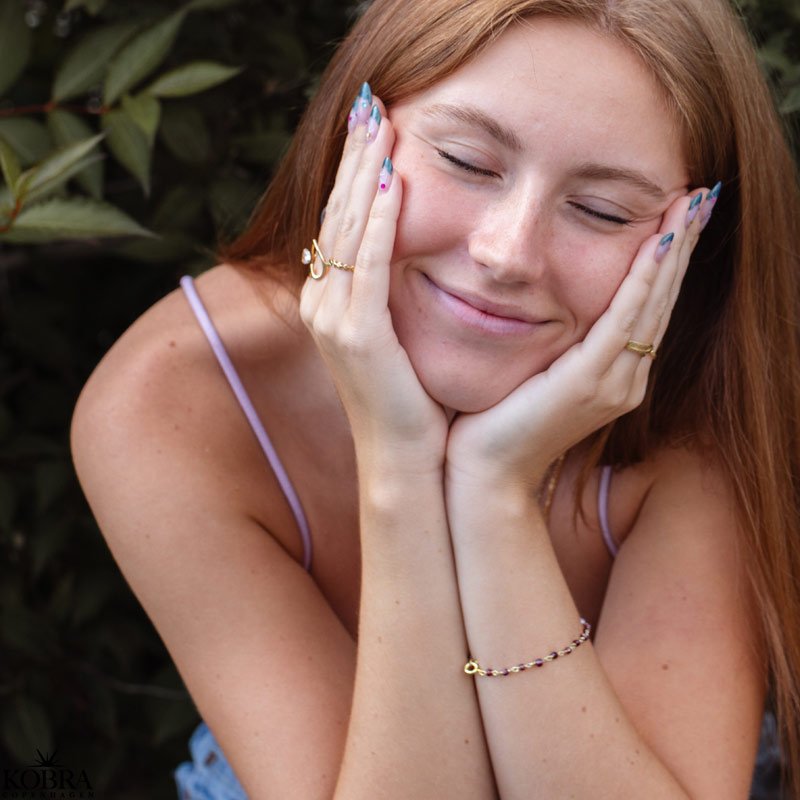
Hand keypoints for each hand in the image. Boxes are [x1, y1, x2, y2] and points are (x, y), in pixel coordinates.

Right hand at [299, 88, 447, 470]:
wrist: (408, 459)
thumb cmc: (412, 402)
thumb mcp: (398, 338)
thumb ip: (392, 295)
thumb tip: (409, 255)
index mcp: (332, 303)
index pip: (343, 224)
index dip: (355, 173)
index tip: (373, 127)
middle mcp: (323, 305)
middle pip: (339, 215)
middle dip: (355, 158)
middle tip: (371, 104)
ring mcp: (335, 320)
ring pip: (350, 231)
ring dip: (366, 174)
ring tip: (380, 123)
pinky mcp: (360, 336)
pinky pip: (369, 265)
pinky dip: (379, 222)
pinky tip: (393, 181)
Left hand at [446, 188, 710, 488]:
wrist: (486, 472)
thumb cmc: (499, 420)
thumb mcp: (536, 371)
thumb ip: (557, 342)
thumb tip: (547, 299)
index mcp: (614, 375)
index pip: (647, 306)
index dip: (667, 261)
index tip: (679, 214)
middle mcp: (625, 378)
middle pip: (661, 300)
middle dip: (682, 245)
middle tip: (701, 195)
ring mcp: (613, 383)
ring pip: (651, 304)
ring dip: (673, 252)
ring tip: (691, 204)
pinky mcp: (588, 383)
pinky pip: (623, 322)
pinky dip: (642, 282)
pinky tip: (657, 244)